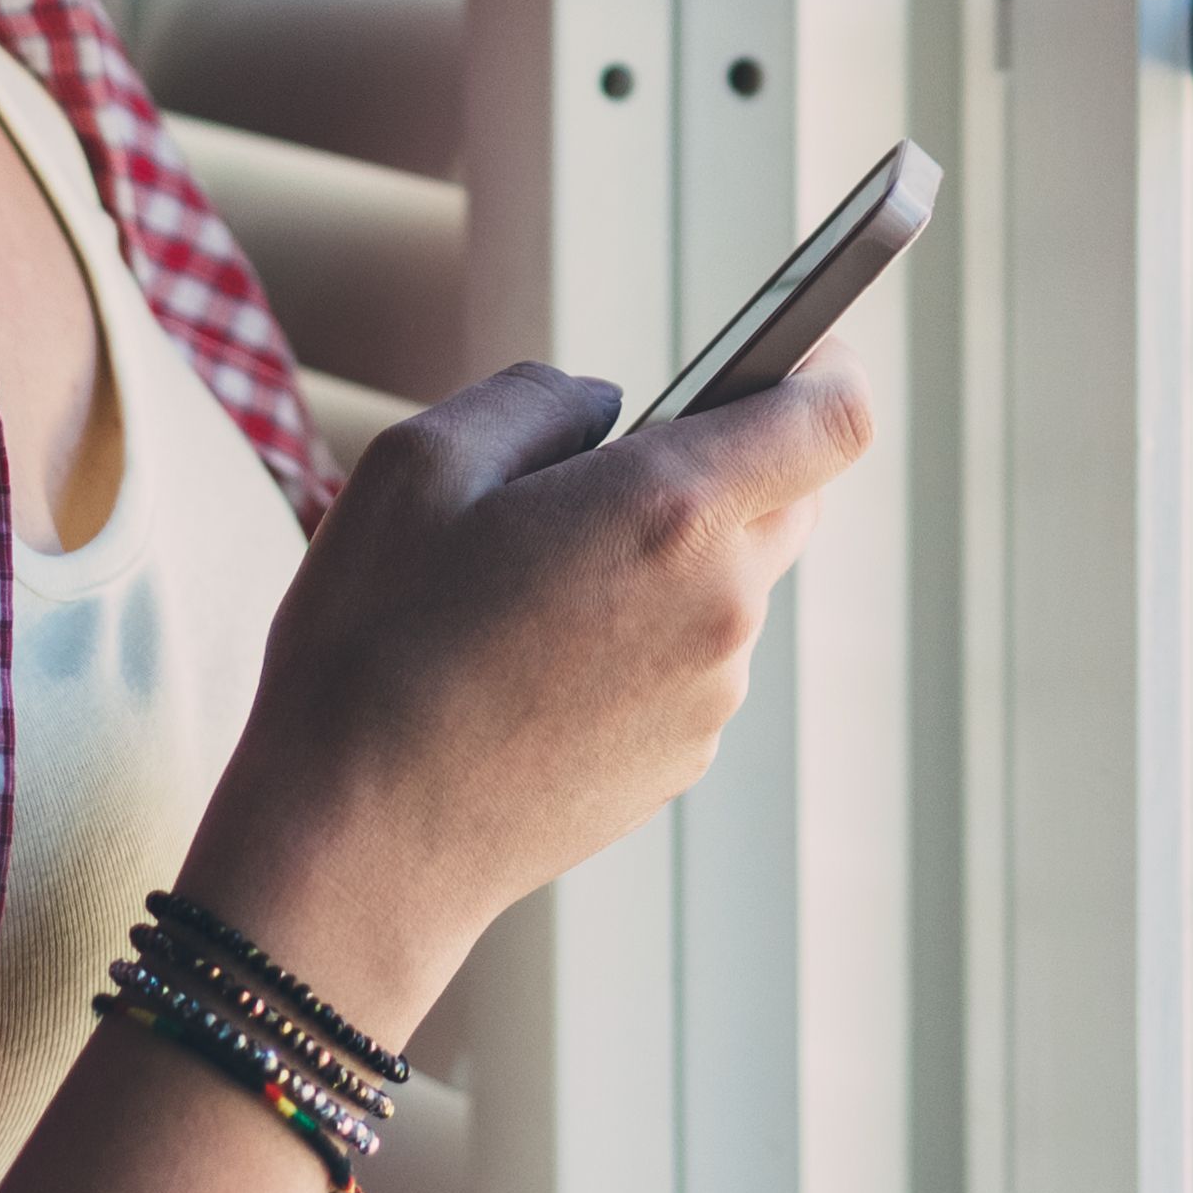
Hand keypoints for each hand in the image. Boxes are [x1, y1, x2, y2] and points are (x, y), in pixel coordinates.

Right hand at [176, 352, 877, 1030]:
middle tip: (606, 469)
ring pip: (730, 582)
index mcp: (672, 510)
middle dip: (722, 462)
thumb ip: (537, 397)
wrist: (357, 845)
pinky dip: (641, 641)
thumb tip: (604, 409)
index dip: (825, 367)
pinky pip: (691, 663)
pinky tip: (537, 663)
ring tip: (539, 581)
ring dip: (669, 559)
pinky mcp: (684, 761)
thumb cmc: (374, 644)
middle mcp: (721, 603)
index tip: (797, 347)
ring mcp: (712, 695)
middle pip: (787, 496)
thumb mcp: (421, 462)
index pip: (835, 417)